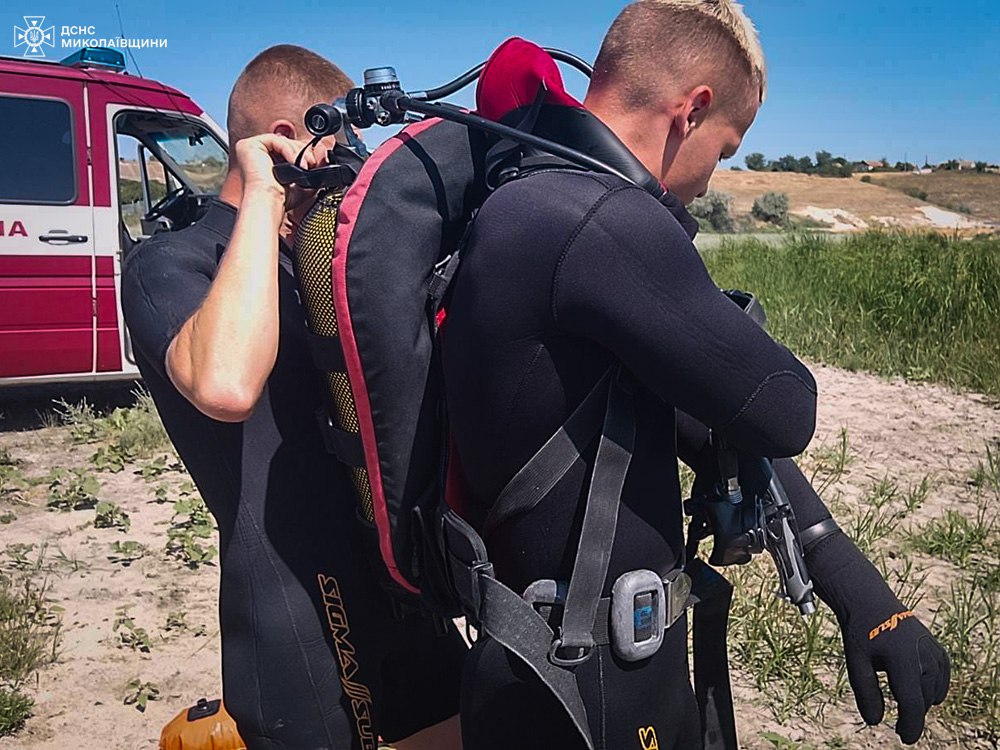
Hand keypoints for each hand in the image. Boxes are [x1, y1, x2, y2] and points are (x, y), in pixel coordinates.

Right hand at [234, 134, 317, 203]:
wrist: (269, 204)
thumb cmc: (279, 200)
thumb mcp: (300, 182)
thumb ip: (309, 171)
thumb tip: (322, 160)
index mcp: (262, 161)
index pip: (285, 148)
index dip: (301, 153)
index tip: (312, 162)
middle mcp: (254, 154)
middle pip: (284, 142)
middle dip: (302, 152)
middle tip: (310, 163)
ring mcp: (249, 148)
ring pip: (281, 140)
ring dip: (298, 152)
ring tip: (304, 166)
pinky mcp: (249, 145)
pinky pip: (275, 140)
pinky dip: (289, 150)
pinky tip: (295, 162)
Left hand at [809, 532, 950, 744]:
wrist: (869, 601)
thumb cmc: (860, 631)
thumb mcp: (856, 662)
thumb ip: (866, 693)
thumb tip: (875, 722)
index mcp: (903, 659)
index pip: (911, 703)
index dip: (910, 725)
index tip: (904, 738)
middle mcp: (924, 655)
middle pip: (922, 699)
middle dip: (911, 713)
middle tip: (898, 724)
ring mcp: (933, 651)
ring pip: (933, 690)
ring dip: (920, 699)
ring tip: (903, 698)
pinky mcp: (937, 648)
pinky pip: (942, 676)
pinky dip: (935, 687)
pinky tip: (926, 692)